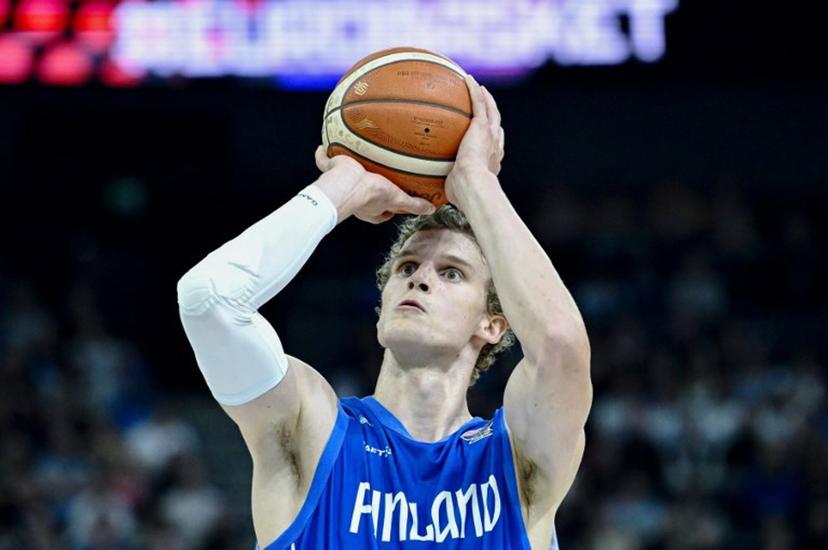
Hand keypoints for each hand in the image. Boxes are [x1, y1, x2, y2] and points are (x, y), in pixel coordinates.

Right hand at [314, 146, 435, 223]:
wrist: (346, 184)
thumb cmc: (370, 195)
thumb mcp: (396, 199)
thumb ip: (413, 204)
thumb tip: (431, 209)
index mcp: (370, 208)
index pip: (382, 211)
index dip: (388, 208)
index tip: (395, 199)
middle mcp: (355, 198)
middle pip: (363, 194)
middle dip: (368, 186)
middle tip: (377, 177)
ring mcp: (342, 183)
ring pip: (343, 177)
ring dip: (347, 169)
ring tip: (355, 157)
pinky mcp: (331, 169)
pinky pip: (324, 160)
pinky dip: (322, 154)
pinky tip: (324, 145)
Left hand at [445, 74, 504, 204]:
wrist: (473, 185)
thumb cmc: (464, 194)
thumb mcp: (454, 191)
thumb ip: (445, 188)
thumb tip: (431, 198)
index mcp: (491, 161)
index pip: (494, 146)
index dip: (493, 138)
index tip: (487, 133)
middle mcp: (495, 146)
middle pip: (496, 125)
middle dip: (492, 114)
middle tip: (486, 105)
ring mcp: (491, 135)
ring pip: (491, 111)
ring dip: (485, 97)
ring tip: (477, 87)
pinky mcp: (483, 127)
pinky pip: (479, 103)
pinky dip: (475, 91)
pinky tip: (467, 79)